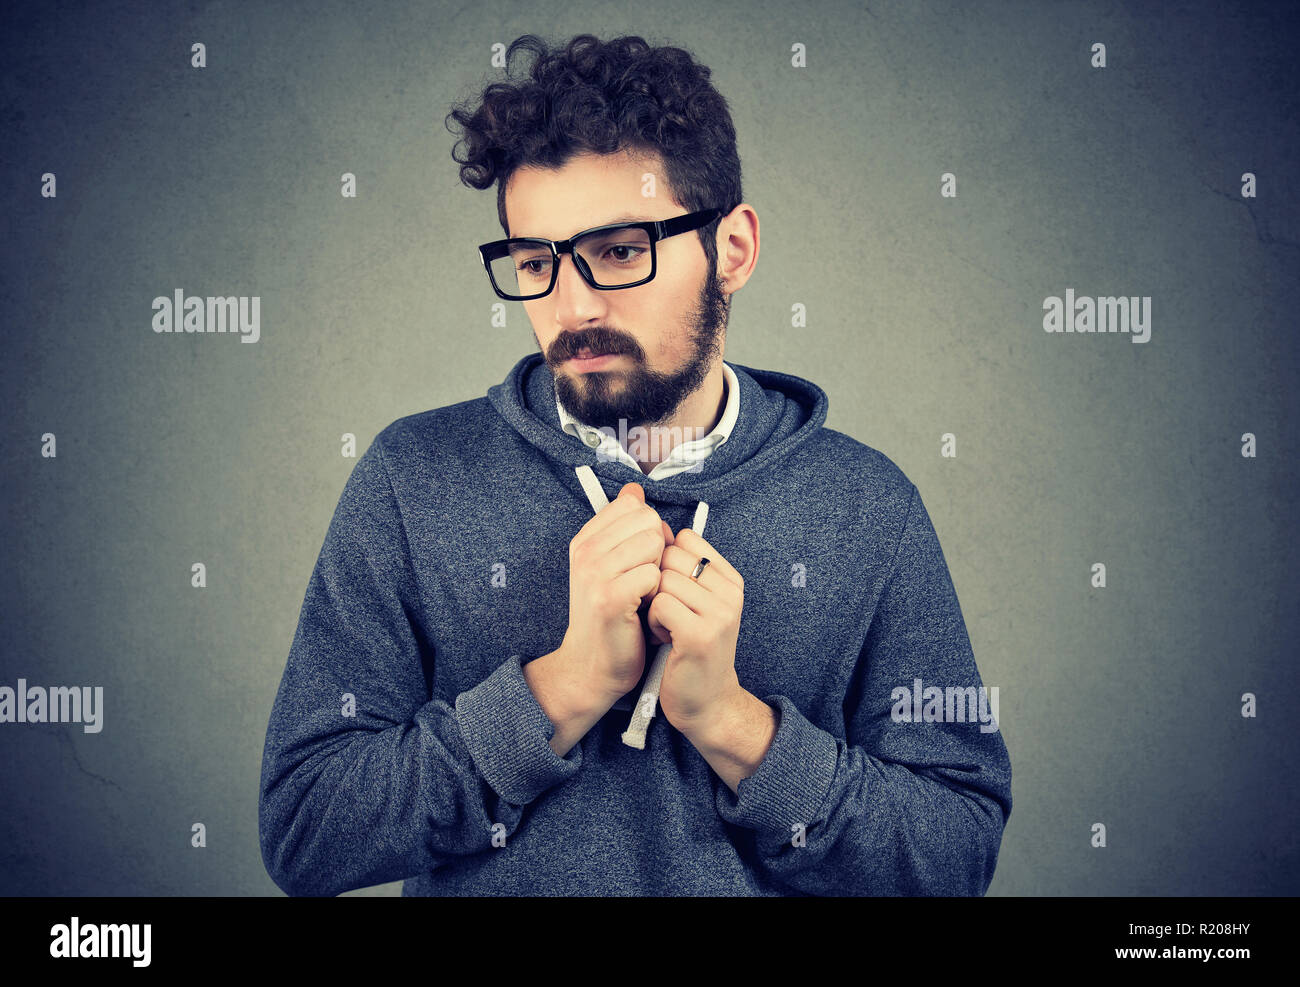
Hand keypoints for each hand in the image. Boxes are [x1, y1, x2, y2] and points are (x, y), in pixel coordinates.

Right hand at [559, 482, 673, 705]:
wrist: (593, 666)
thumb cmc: (612, 615)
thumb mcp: (613, 564)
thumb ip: (625, 527)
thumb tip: (634, 489)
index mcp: (585, 539)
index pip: (632, 505)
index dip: (647, 531)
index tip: (636, 560)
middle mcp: (585, 552)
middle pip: (648, 521)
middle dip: (656, 550)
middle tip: (642, 581)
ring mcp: (594, 574)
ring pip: (654, 544)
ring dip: (658, 572)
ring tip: (643, 595)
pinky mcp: (609, 598)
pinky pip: (654, 575)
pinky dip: (657, 594)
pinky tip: (644, 610)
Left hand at [646, 528, 744, 732]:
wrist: (705, 700)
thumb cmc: (690, 647)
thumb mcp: (694, 601)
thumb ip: (682, 567)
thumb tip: (655, 527)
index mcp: (730, 578)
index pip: (686, 539)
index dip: (665, 561)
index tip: (673, 591)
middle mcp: (731, 592)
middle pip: (670, 557)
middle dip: (656, 583)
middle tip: (667, 613)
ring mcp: (720, 613)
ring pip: (662, 580)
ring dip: (653, 604)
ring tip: (666, 627)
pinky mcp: (702, 635)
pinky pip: (660, 605)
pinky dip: (652, 622)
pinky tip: (663, 638)